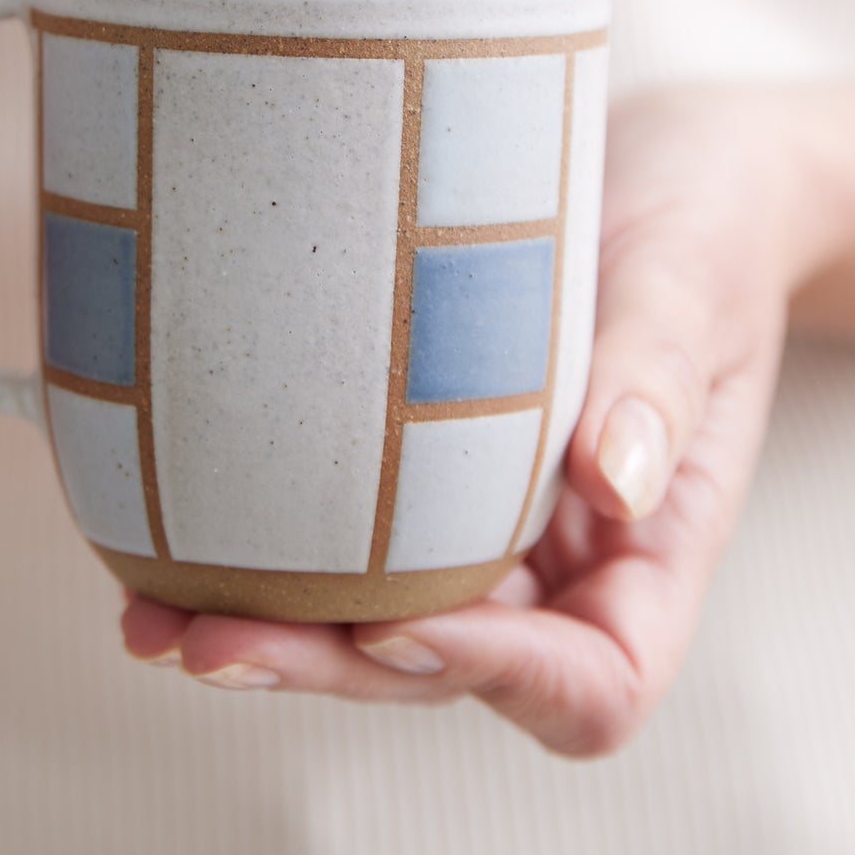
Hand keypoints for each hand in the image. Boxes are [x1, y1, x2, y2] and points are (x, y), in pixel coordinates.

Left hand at [122, 87, 834, 754]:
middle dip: (329, 666)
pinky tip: (173, 534)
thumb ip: (656, 382)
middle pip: (448, 668)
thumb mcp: (690, 287)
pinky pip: (351, 536)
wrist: (670, 173)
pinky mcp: (426, 468)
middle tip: (201, 642)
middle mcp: (562, 561)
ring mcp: (488, 524)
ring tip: (152, 619)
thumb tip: (610, 485)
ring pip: (380, 619)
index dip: (494, 674)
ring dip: (274, 632)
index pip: (591, 680)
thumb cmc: (702, 229)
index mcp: (651, 552)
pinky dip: (267, 551)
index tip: (394, 620)